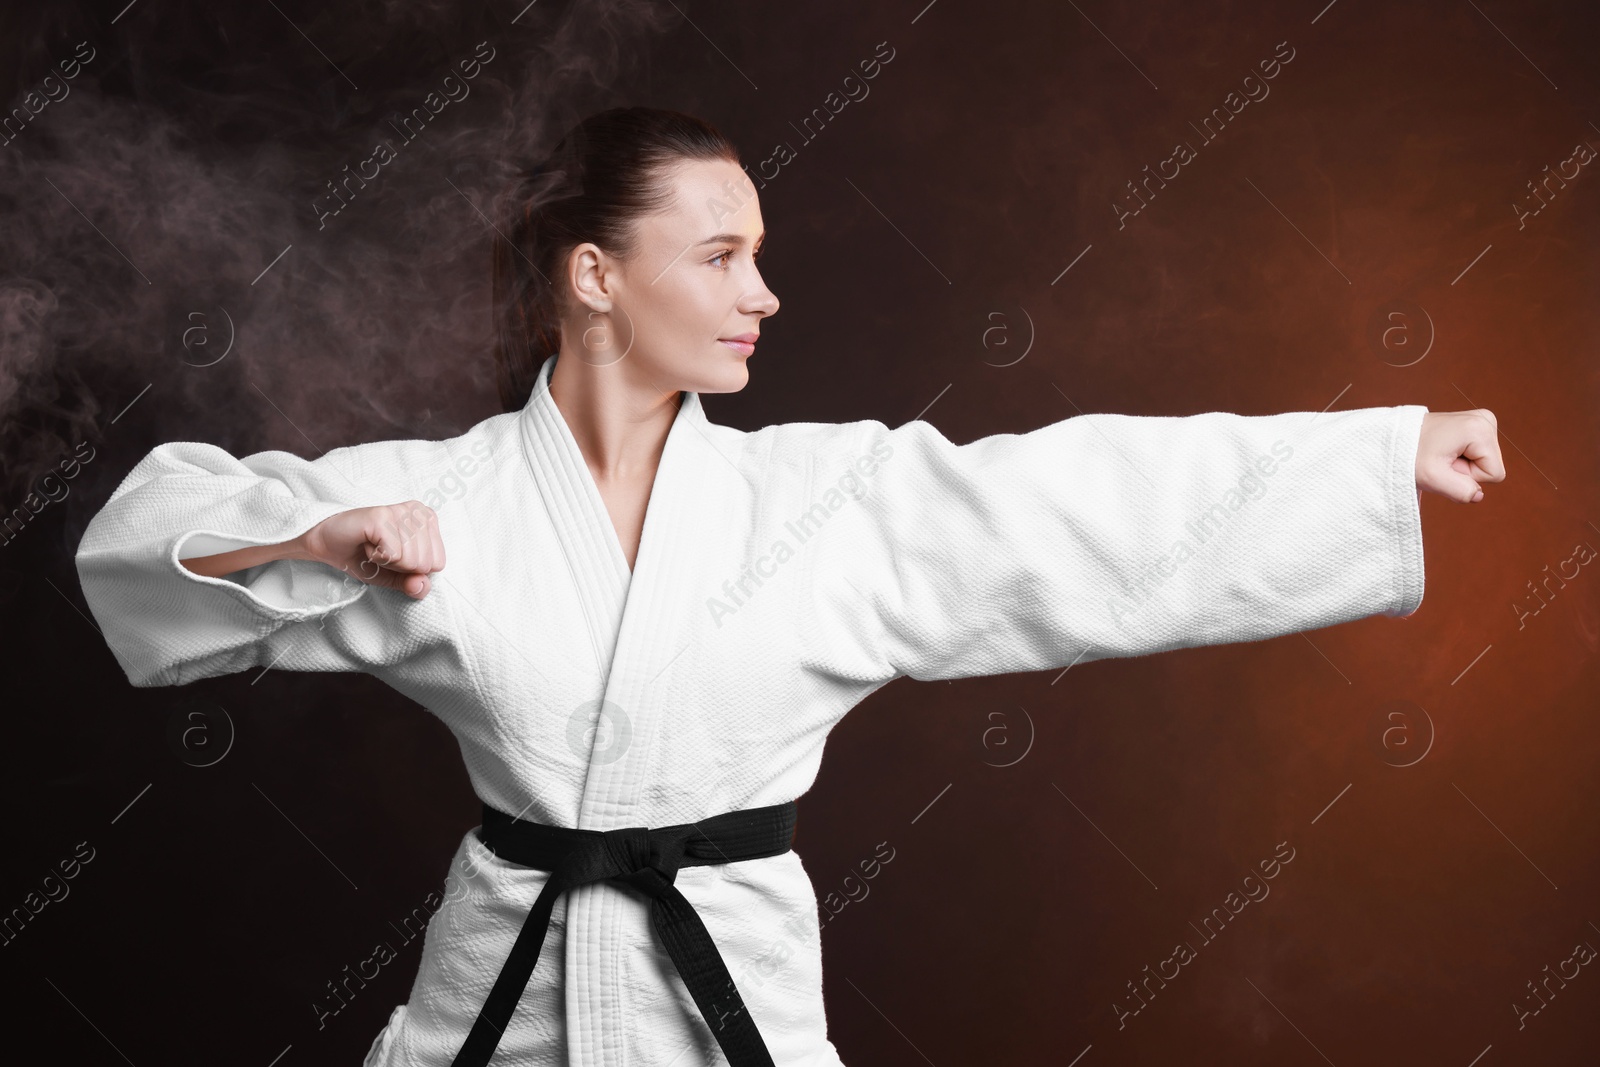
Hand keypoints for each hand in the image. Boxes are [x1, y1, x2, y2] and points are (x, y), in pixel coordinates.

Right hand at [299, 500, 445, 598]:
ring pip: (411, 560)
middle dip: (399, 566)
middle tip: (381, 550)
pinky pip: (394, 554)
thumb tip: (423, 586)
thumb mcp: (394, 577)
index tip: (393, 555)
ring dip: (387, 561)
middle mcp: (418, 511)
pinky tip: (367, 543)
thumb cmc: (362, 555)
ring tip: (374, 546)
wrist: (326, 544)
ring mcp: (401, 511)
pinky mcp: (383, 516)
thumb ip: (413, 584)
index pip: (438, 563)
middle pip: (425, 563)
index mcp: (429, 521)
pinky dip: (376, 557)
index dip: (411, 569)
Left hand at [1415, 409, 1504, 502]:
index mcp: (1481, 429)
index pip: (1494, 474)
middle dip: (1466, 470)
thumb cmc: (1410, 455)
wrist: (1395, 438)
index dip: (1469, 477)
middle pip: (1491, 466)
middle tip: (1441, 459)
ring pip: (1485, 461)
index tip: (1446, 464)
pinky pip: (1479, 453)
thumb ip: (1460, 491)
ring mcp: (1482, 419)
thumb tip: (1479, 496)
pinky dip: (1462, 456)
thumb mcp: (1432, 478)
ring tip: (1441, 454)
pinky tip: (1445, 449)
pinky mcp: (1476, 424)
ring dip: (1462, 464)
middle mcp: (1486, 420)